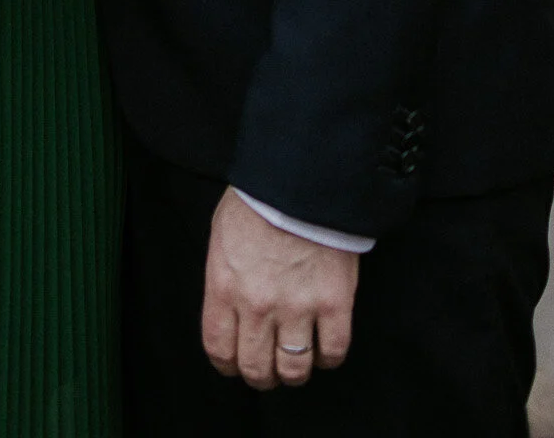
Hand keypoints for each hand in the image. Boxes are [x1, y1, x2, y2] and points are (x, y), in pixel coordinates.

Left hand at [201, 189, 356, 391]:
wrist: (301, 178)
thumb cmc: (259, 199)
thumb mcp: (222, 236)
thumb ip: (224, 278)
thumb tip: (229, 309)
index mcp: (224, 286)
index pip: (219, 349)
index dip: (228, 364)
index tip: (236, 364)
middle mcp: (257, 304)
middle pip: (256, 368)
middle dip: (261, 376)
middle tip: (269, 369)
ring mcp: (297, 306)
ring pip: (294, 368)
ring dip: (294, 372)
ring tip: (297, 360)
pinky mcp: (334, 303)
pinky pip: (333, 351)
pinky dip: (328, 356)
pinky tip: (324, 344)